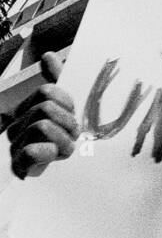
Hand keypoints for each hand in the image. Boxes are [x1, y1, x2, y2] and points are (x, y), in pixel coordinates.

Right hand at [4, 52, 78, 178]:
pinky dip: (48, 153)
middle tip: (70, 137)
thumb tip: (47, 55)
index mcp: (26, 110)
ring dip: (63, 140)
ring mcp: (14, 146)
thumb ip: (56, 80)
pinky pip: (31, 151)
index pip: (47, 91)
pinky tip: (51, 156)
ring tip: (64, 149)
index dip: (67, 103)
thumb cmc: (58, 143)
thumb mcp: (62, 110)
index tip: (71, 115)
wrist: (55, 183)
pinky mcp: (17, 166)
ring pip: (43, 126)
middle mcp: (16, 126)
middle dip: (68, 123)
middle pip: (47, 107)